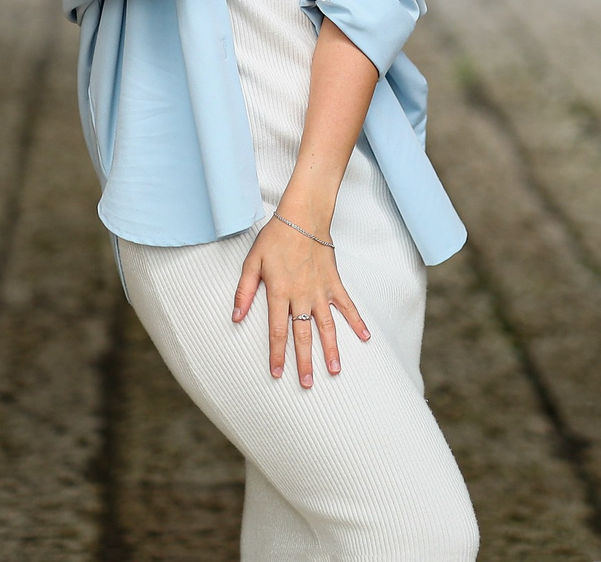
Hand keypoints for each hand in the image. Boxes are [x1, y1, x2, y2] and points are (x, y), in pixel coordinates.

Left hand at [234, 211, 369, 386]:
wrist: (303, 215)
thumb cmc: (275, 237)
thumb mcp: (252, 261)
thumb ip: (244, 291)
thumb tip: (235, 316)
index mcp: (279, 292)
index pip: (278, 331)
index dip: (277, 354)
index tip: (276, 373)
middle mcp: (302, 295)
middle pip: (303, 334)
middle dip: (304, 361)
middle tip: (306, 384)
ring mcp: (320, 290)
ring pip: (327, 326)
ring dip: (331, 349)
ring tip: (334, 371)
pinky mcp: (334, 282)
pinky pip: (347, 305)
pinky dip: (357, 321)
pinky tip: (365, 337)